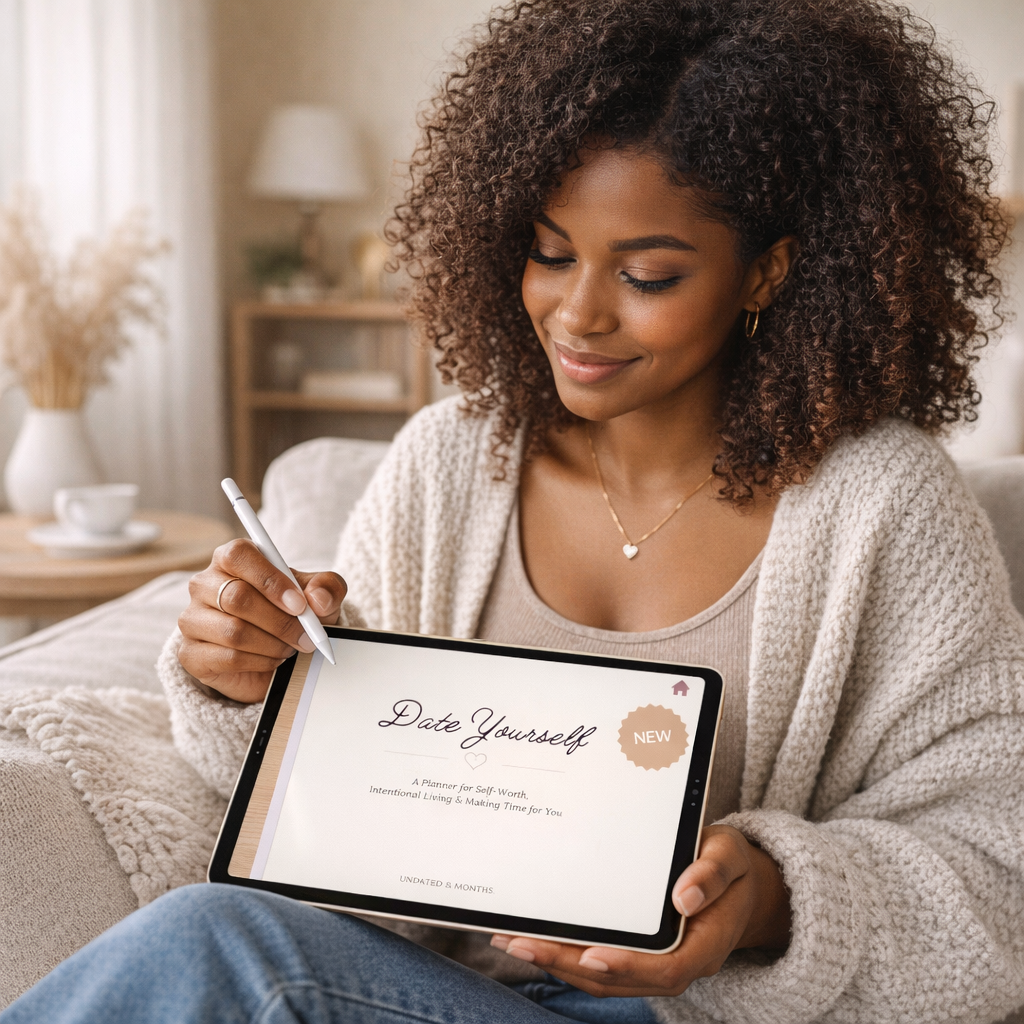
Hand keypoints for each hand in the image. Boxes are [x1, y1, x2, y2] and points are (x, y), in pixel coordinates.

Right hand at [177, 539, 346, 702]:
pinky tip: (272, 659)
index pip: (238, 555)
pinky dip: (260, 662)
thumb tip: (318, 598)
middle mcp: (204, 584)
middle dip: (280, 621)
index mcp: (230, 558)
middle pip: (237, 597)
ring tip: (288, 647)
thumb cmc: (292, 613)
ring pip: (234, 631)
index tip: (300, 605)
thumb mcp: (319, 596)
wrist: (277, 653)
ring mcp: (192, 619)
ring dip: (272, 644)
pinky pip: (228, 658)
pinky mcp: (191, 653)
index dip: (270, 580)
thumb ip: (326, 588)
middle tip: (305, 636)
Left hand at [490, 824, 790, 997]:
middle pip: (619, 978)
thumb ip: (712, 871)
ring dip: (556, 962)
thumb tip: (686, 896)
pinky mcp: (636, 956)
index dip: (627, 966)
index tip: (590, 956)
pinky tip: (533, 938)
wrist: (735, 886)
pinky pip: (597, 964)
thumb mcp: (730, 855)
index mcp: (705, 945)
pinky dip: (564, 954)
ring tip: (513, 941)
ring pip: (601, 977)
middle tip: (522, 943)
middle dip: (567, 964)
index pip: (666, 969)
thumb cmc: (730, 867)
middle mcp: (677, 964)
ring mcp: (654, 964)